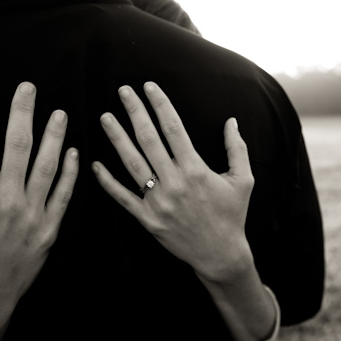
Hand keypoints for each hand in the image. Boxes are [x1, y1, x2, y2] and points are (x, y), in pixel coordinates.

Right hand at [0, 82, 78, 339]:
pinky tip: (74, 153)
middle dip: (22, 112)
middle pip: (17, 145)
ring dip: (54, 136)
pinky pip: (63, 195)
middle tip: (29, 87)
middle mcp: (6, 199)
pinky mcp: (49, 230)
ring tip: (60, 113)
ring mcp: (31, 213)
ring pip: (47, 166)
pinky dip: (70, 173)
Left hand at [92, 81, 254, 282]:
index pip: (174, 128)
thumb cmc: (232, 215)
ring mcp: (158, 202)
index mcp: (196, 170)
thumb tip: (232, 121)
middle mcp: (174, 183)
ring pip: (132, 164)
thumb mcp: (244, 180)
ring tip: (105, 117)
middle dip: (135, 112)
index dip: (160, 104)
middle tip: (123, 91)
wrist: (220, 254)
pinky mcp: (148, 219)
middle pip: (149, 139)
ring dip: (117, 139)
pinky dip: (108, 182)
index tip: (149, 86)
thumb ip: (237, 149)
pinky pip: (123, 197)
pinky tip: (96, 164)